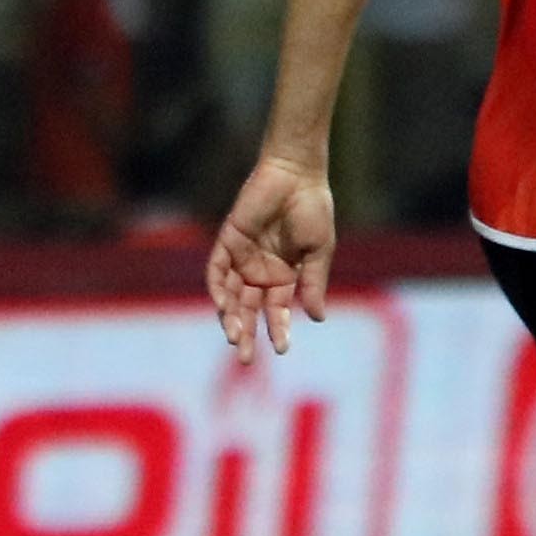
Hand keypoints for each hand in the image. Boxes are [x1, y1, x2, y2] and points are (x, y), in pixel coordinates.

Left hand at [206, 153, 337, 360]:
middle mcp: (260, 271)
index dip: (278, 330)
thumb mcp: (318, 252)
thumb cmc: (313, 210)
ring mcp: (242, 257)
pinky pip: (217, 270)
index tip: (282, 349)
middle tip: (244, 360)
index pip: (277, 311)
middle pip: (249, 310)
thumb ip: (313, 284)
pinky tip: (224, 307)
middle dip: (247, 335)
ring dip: (231, 318)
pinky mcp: (228, 241)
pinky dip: (218, 289)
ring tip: (236, 337)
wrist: (296, 176)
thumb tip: (317, 318)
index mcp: (284, 276)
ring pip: (232, 296)